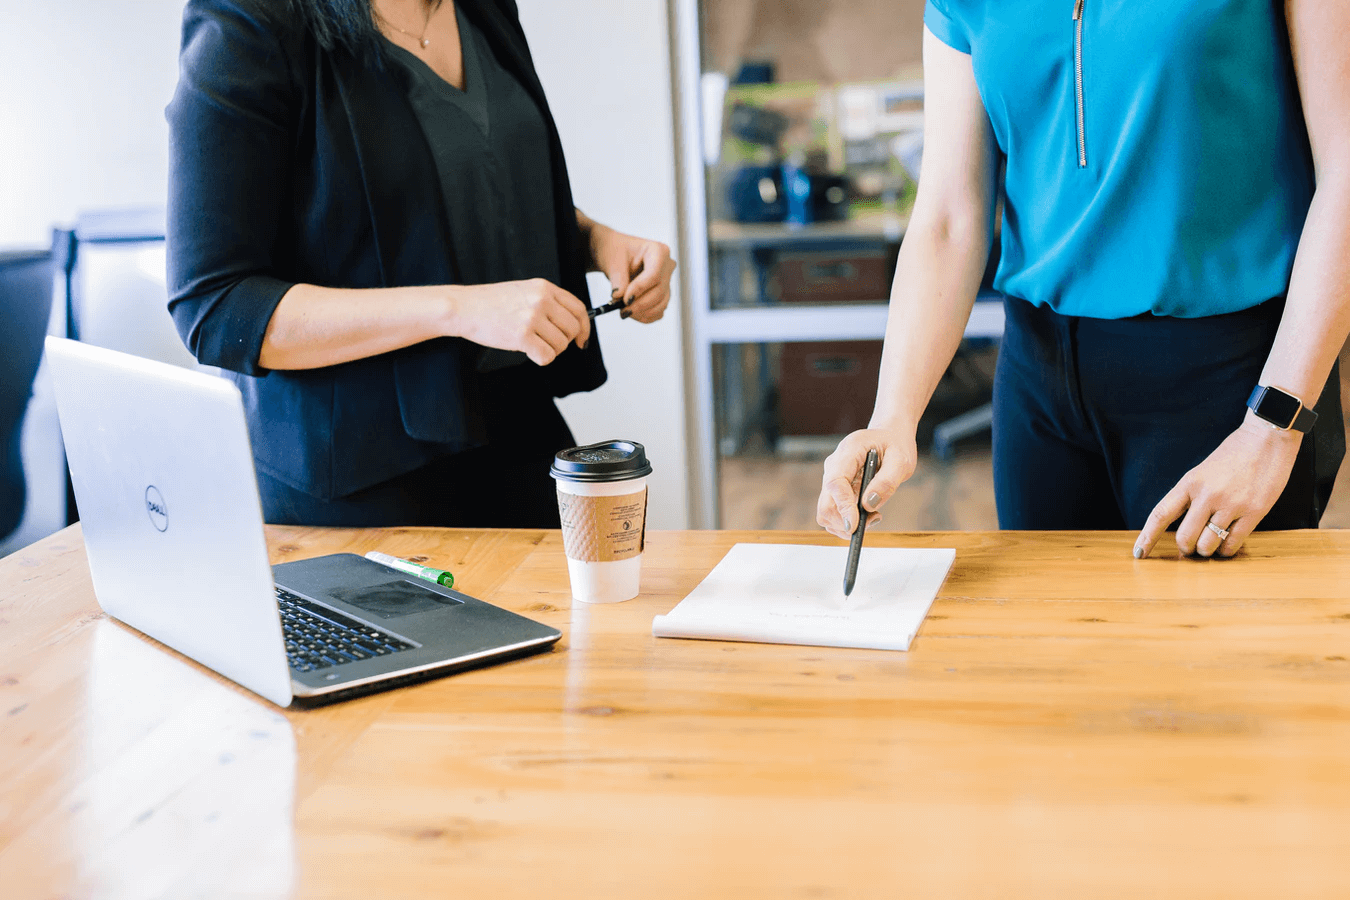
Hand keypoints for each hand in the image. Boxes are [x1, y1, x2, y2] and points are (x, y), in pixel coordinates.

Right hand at [449, 278, 590, 365]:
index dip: (584, 327)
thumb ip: (548, 302)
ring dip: (549, 350)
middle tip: (548, 344)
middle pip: (572, 329)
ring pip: (560, 345)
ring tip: (532, 344)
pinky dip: (540, 359)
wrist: (464, 307)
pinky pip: (546, 356)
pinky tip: (528, 352)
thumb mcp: (524, 291)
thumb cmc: (491, 302)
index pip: (578, 308)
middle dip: (563, 342)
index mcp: (544, 288)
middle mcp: (541, 300)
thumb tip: (572, 325)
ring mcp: (532, 317)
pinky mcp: (522, 336)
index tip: (581, 339)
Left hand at [589, 225, 675, 322]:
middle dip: (640, 304)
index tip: (624, 299)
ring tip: (624, 311)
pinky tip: (632, 313)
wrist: (614, 255)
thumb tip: (619, 297)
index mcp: (658, 251)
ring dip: (642, 312)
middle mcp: (667, 266)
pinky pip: (659, 311)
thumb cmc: (615, 250)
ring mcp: (667, 281)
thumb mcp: (612, 260)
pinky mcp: (663, 294)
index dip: (640, 289)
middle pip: (659, 291)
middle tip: (622, 310)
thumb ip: (617, 278)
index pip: (654, 275)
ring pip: (661, 303)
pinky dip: (645, 316)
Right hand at [816, 428, 917, 539]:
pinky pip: (834, 513)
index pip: (836, 483)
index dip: (843, 506)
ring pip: (827, 513)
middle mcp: (833, 466)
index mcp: (848, 452)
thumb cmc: (895, 446)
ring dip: (848, 523)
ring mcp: (831, 479)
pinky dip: (849, 521)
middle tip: (874, 519)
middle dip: (845, 521)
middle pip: (825, 504)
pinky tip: (868, 513)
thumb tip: (868, 505)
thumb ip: (887, 481)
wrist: (888, 437)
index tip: (854, 525)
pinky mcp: (835, 490)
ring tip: (874, 515)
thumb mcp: (901, 460)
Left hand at [1133, 414, 1303, 558]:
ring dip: (1207, 551)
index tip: (1139, 553)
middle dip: (1186, 549)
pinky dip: (1226, 550)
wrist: (1267, 439)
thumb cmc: (1233, 455)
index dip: (1147, 537)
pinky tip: (1226, 545)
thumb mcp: (1202, 472)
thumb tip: (1183, 528)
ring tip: (1210, 546)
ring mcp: (1231, 504)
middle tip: (1191, 548)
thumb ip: (1191, 496)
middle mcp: (1207, 495)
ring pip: (1208, 544)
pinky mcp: (1254, 512)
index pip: (1161, 514)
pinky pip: (1232, 543)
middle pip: (1185, 537)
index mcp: (1189, 483)